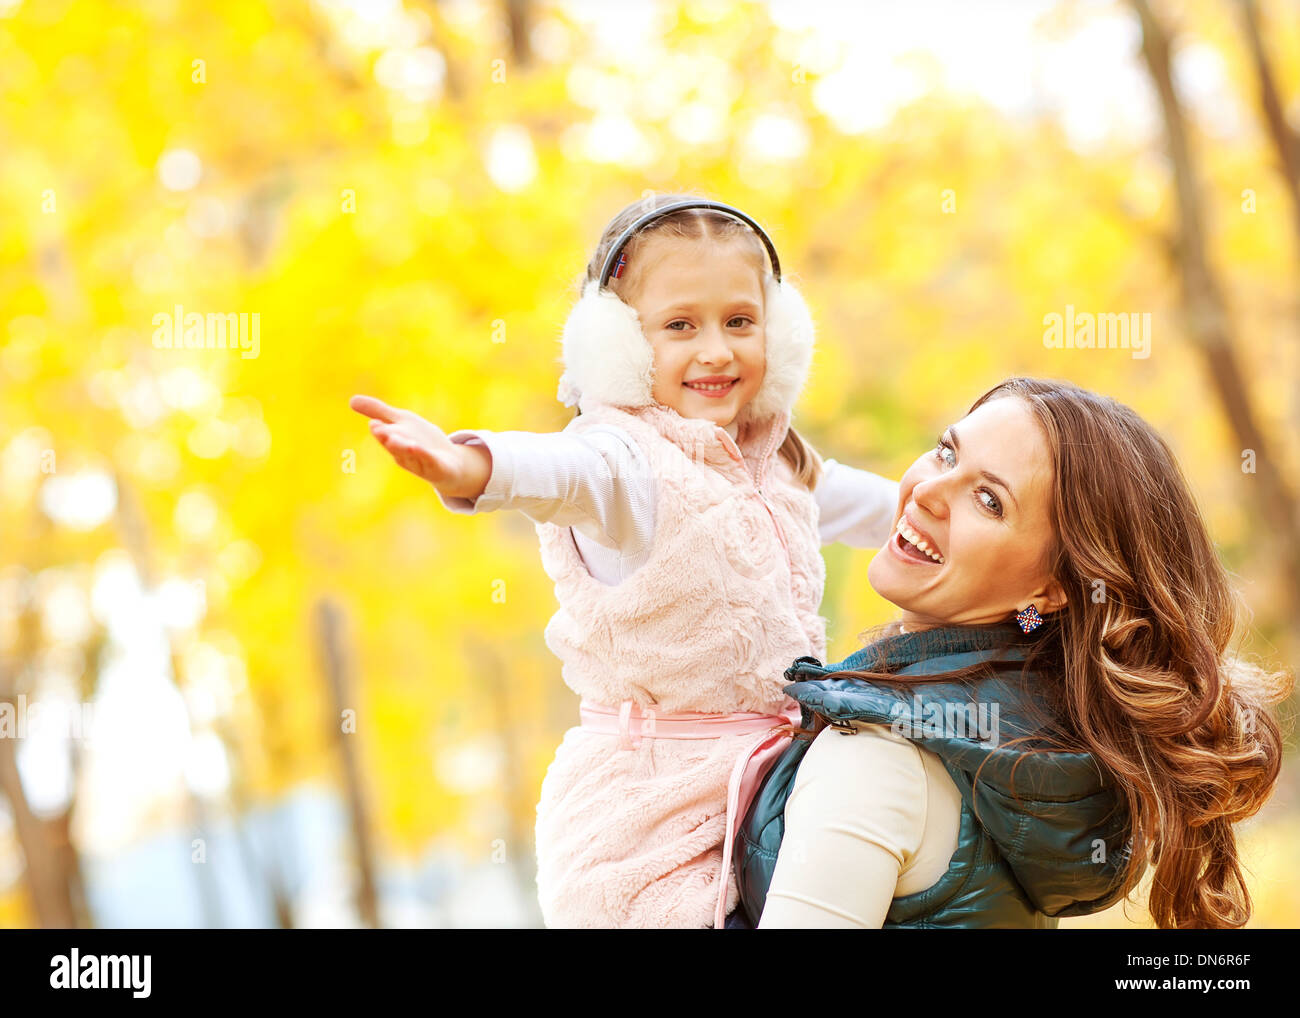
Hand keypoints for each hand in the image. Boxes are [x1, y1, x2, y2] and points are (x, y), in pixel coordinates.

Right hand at [349, 395, 489, 498]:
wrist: (450, 463)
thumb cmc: (422, 441)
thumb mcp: (402, 421)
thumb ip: (378, 411)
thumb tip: (351, 400)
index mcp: (395, 442)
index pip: (386, 436)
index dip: (381, 431)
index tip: (374, 424)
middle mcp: (405, 454)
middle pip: (396, 447)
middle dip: (389, 440)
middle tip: (381, 432)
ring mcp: (422, 462)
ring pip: (412, 456)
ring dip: (406, 449)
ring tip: (401, 441)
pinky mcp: (438, 468)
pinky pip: (431, 462)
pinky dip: (425, 456)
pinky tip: (420, 448)